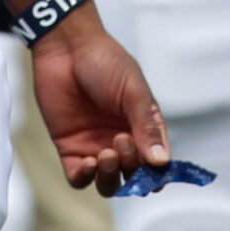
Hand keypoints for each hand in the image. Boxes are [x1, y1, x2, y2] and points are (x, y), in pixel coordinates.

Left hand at [27, 4, 170, 192]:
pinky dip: (85, 177)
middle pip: (132, 174)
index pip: (156, 160)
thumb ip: (146, 127)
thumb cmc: (105, 61)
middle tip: (122, 139)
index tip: (155, 173)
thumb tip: (161, 161)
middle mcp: (121, 139)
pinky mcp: (70, 148)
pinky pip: (79, 177)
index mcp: (143, 125)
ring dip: (109, 176)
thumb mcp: (133, 91)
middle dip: (131, 165)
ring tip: (106, 154)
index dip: (157, 171)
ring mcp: (95, 145)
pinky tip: (88, 162)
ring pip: (107, 182)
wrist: (67, 48)